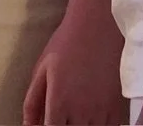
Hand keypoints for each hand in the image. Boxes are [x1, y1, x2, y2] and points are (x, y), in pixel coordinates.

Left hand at [23, 1, 127, 124]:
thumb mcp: (41, 70)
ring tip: (75, 116)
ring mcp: (100, 111)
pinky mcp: (115, 106)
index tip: (47, 123)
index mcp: (58, 103)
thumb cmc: (66, 44)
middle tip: (60, 116)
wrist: (98, 26)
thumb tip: (27, 125)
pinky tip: (91, 118)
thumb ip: (32, 102)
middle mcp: (80, 112)